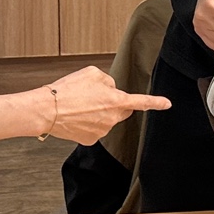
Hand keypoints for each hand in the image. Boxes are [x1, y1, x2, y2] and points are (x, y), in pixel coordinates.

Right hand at [39, 66, 170, 144]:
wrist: (47, 109)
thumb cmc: (68, 89)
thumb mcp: (92, 73)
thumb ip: (109, 80)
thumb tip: (111, 89)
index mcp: (116, 100)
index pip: (142, 102)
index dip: (156, 102)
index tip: (167, 104)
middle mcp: (112, 118)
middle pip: (121, 110)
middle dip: (115, 103)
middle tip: (95, 97)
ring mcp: (102, 131)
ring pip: (107, 119)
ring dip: (99, 113)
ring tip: (80, 105)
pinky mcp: (90, 140)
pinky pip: (95, 129)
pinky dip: (88, 123)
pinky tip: (77, 116)